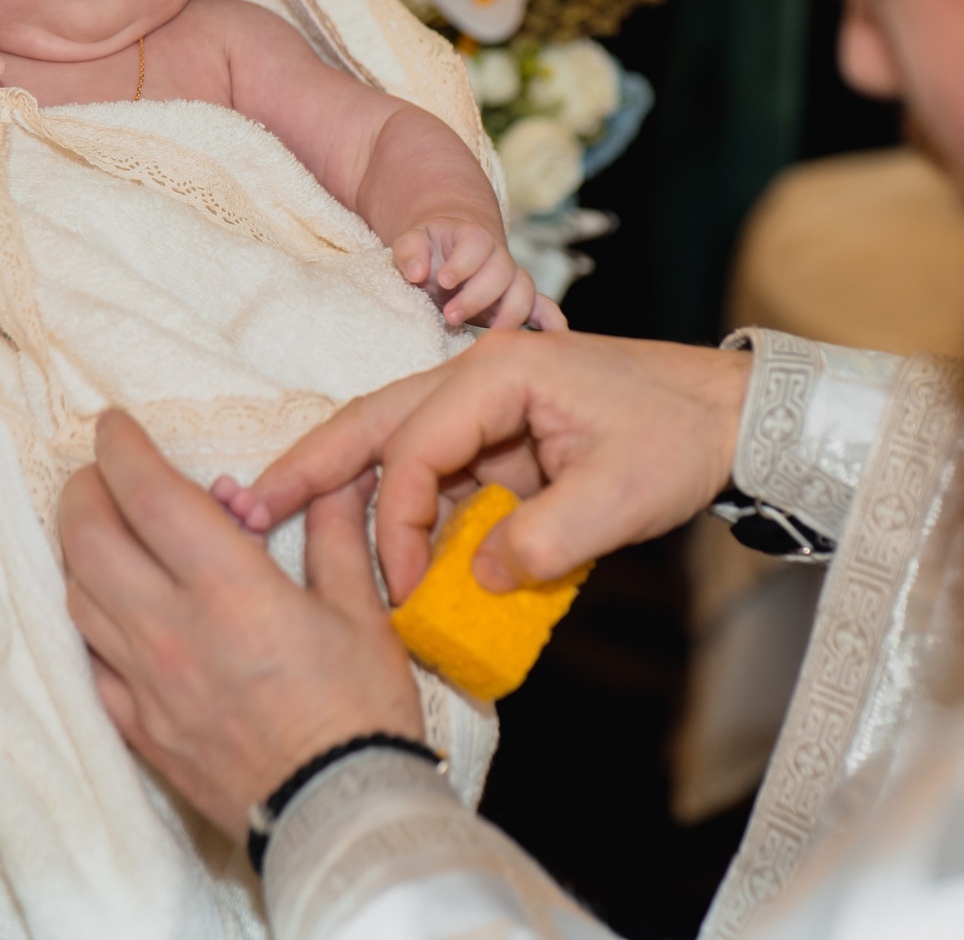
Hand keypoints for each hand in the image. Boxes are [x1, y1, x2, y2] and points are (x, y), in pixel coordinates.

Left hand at [61, 411, 424, 840]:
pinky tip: (112, 612)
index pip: (147, 495)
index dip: (120, 449)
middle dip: (83, 492)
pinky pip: (90, 664)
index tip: (112, 426)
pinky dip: (90, 623)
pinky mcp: (141, 730)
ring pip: (77, 599)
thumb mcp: (360, 612)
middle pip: (88, 540)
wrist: (342, 816)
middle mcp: (171, 630)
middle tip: (99, 474)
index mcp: (228, 589)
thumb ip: (335, 535)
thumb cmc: (360, 714)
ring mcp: (147, 684)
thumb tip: (339, 479)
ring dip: (79, 553)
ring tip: (103, 534)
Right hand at [216, 331, 749, 600]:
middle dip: (302, 468)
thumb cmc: (676, 436)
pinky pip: (428, 471)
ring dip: (339, 490)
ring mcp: (478, 405)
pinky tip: (367, 548)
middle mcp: (472, 376)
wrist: (726, 411)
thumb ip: (545, 540)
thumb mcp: (620, 496)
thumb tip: (481, 579)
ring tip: (266, 520)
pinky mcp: (490, 437)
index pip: (413, 449)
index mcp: (495, 372)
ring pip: (387, 445)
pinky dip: (395, 509)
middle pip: (368, 423)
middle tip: (237, 507)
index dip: (397, 526)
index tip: (407, 591)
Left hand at [390, 215, 540, 330]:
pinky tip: (553, 337)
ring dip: (509, 314)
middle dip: (477, 297)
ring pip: (525, 292)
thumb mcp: (412, 242)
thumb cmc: (429, 250)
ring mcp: (511, 281)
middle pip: (502, 272)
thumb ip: (409, 251)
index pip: (477, 243)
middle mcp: (498, 257)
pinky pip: (543, 309)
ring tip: (488, 337)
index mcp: (472, 237)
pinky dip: (551, 322)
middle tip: (449, 316)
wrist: (446, 255)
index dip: (463, 263)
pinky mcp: (517, 302)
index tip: (443, 280)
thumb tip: (416, 272)